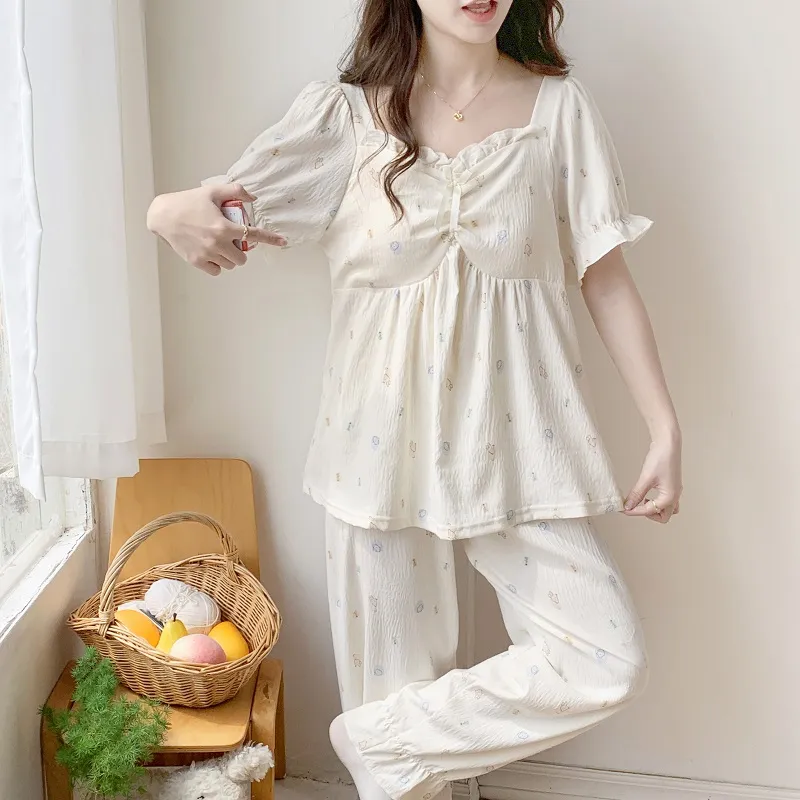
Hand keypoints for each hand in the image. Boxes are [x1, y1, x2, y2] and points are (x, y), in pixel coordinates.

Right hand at [146, 183, 285, 275]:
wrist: (162, 215)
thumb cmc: (187, 202)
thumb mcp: (212, 191)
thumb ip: (235, 191)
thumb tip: (253, 198)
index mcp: (223, 227)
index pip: (253, 235)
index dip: (270, 239)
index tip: (282, 241)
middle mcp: (217, 243)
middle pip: (242, 258)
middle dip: (241, 251)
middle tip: (231, 241)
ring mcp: (207, 254)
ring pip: (230, 265)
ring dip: (230, 258)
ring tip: (220, 246)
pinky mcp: (196, 262)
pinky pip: (216, 271)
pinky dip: (217, 265)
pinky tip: (212, 254)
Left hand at [623, 436, 681, 523]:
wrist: (669, 443)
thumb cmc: (661, 458)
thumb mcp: (646, 478)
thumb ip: (636, 494)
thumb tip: (628, 506)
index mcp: (670, 497)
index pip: (650, 511)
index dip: (634, 511)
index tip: (623, 509)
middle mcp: (675, 496)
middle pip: (663, 516)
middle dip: (648, 514)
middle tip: (635, 507)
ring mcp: (675, 490)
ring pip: (667, 509)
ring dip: (655, 509)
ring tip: (642, 501)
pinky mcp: (671, 484)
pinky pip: (666, 500)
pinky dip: (657, 502)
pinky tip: (647, 494)